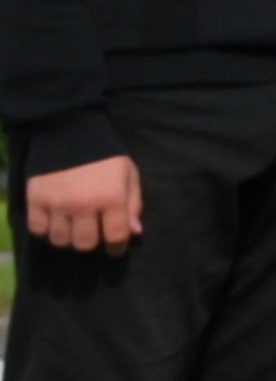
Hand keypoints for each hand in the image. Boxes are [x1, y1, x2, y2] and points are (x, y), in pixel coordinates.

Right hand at [22, 154, 140, 250]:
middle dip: (91, 243)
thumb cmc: (106, 156)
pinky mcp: (36, 198)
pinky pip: (37, 228)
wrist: (70, 132)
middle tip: (92, 234)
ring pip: (60, 240)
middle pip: (85, 243)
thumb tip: (134, 233)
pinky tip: (53, 222)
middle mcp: (84, 204)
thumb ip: (133, 204)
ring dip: (68, 238)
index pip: (116, 237)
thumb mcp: (129, 175)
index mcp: (112, 198)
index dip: (117, 248)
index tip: (115, 248)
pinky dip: (45, 230)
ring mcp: (58, 202)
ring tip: (72, 228)